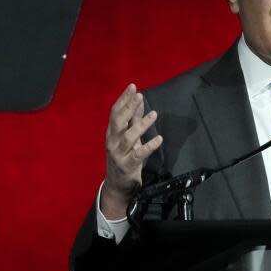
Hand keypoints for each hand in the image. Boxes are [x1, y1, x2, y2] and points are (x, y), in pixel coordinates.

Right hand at [101, 84, 162, 219]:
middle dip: (128, 107)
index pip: (115, 112)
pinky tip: (159, 139)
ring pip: (128, 137)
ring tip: (154, 114)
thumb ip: (133, 118)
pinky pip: (138, 154)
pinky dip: (149, 146)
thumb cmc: (124, 156)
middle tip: (139, 95)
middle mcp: (112, 141)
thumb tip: (140, 99)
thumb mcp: (128, 136)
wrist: (118, 184)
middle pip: (118, 121)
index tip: (133, 87)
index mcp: (111, 132)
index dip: (124, 99)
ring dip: (141, 125)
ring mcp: (118, 154)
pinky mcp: (127, 165)